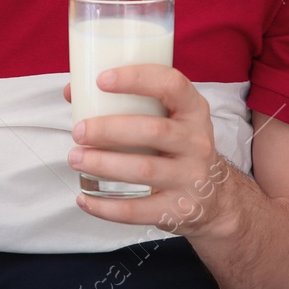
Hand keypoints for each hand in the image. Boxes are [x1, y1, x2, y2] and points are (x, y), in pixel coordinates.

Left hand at [65, 65, 236, 237]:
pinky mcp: (180, 210)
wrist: (214, 197)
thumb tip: (73, 92)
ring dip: (104, 165)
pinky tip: (84, 198)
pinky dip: (106, 207)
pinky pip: (139, 210)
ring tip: (76, 159)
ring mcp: (191, 178)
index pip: (171, 84)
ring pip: (144, 169)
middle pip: (152, 130)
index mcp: (193, 110)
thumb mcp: (168, 118)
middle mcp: (197, 142)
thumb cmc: (177, 147)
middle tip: (79, 132)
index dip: (137, 78)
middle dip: (109, 130)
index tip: (101, 80)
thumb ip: (128, 102)